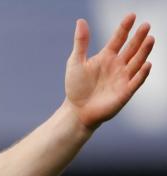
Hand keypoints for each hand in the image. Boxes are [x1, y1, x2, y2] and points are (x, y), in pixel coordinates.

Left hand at [65, 14, 154, 130]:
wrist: (76, 110)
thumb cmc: (76, 87)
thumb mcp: (75, 62)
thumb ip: (81, 42)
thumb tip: (80, 21)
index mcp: (107, 56)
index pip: (119, 38)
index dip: (125, 28)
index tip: (132, 16)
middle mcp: (118, 65)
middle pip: (131, 48)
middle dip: (139, 37)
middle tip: (146, 25)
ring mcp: (123, 78)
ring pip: (137, 62)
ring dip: (143, 52)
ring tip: (150, 39)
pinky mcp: (125, 92)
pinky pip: (136, 81)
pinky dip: (141, 74)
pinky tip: (146, 64)